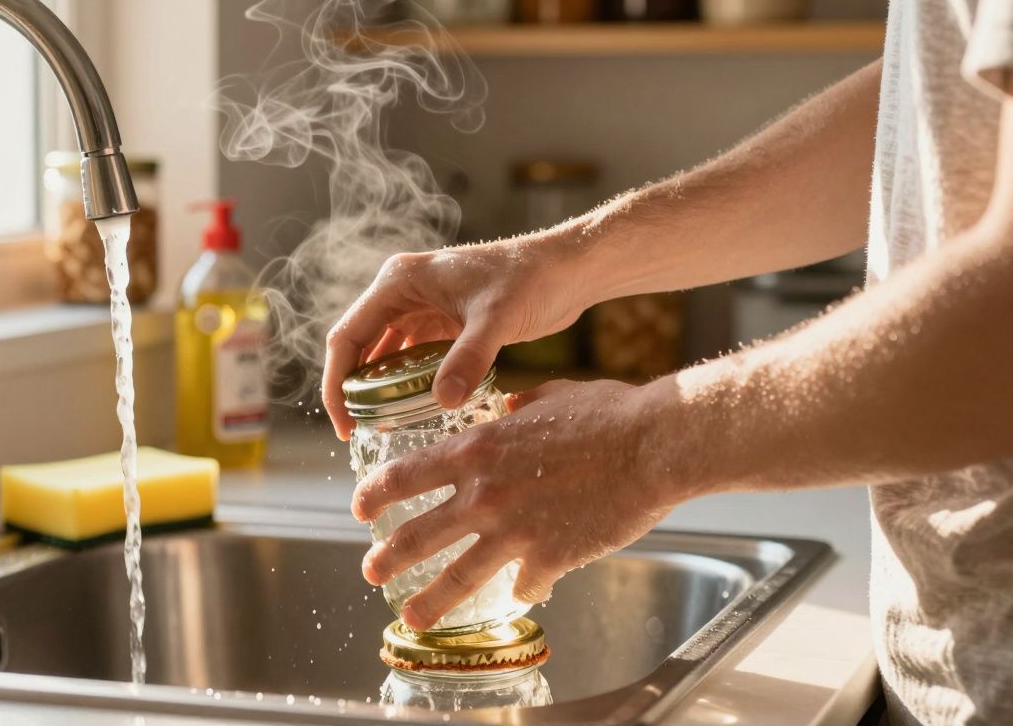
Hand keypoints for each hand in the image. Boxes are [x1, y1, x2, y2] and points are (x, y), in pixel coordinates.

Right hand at [321, 236, 592, 439]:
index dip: (337, 382)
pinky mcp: (443, 321)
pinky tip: (413, 410)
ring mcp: (422, 306)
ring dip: (380, 388)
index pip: (348, 335)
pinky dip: (407, 383)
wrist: (567, 270)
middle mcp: (403, 291)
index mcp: (400, 281)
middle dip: (354, 390)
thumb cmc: (532, 279)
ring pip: (384, 354)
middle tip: (357, 434)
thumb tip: (444, 401)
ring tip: (380, 428)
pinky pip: (411, 357)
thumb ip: (469, 358)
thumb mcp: (497, 319)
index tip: (344, 423)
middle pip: (359, 346)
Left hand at [353, 379, 684, 630]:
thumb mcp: (550, 396)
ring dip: (427, 599)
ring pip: (456, 576)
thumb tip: (506, 409)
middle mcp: (484, 493)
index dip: (374, 494)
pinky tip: (520, 597)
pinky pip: (523, 585)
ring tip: (409, 615)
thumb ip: (518, 408)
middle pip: (417, 535)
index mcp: (477, 448)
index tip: (359, 507)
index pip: (405, 475)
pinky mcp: (549, 558)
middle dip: (387, 555)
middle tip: (370, 569)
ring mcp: (514, 530)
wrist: (653, 445)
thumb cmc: (609, 414)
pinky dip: (519, 591)